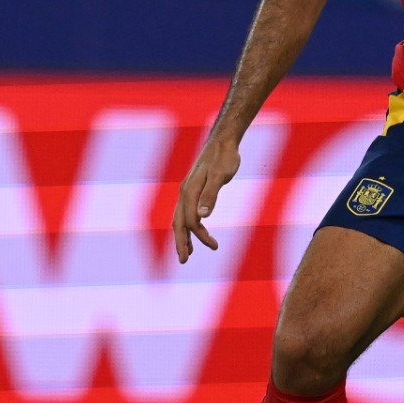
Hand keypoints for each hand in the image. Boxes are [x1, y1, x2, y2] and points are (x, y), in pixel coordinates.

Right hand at [173, 137, 239, 262]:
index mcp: (189, 191)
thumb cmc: (224, 157)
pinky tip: (196, 230)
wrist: (223, 140)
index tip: (215, 246)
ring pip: (180, 218)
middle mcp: (184, 192)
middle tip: (184, 262)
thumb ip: (211, 195)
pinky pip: (186, 211)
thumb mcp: (221, 175)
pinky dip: (188, 224)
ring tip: (188, 253)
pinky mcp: (193, 188)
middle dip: (181, 243)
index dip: (200, 236)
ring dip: (183, 236)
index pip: (191, 221)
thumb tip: (203, 217)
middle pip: (179, 223)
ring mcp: (187, 190)